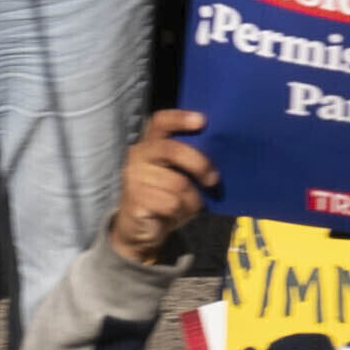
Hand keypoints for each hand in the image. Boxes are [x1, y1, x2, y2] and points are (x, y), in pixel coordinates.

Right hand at [106, 106, 215, 265]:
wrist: (139, 230)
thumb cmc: (164, 197)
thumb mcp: (176, 175)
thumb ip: (187, 162)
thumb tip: (215, 157)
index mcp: (149, 144)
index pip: (160, 122)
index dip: (180, 119)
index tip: (202, 121)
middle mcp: (137, 155)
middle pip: (172, 150)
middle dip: (199, 164)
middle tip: (213, 179)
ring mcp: (134, 177)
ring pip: (178, 184)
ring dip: (192, 198)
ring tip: (190, 204)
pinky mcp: (135, 200)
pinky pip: (172, 203)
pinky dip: (183, 211)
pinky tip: (177, 214)